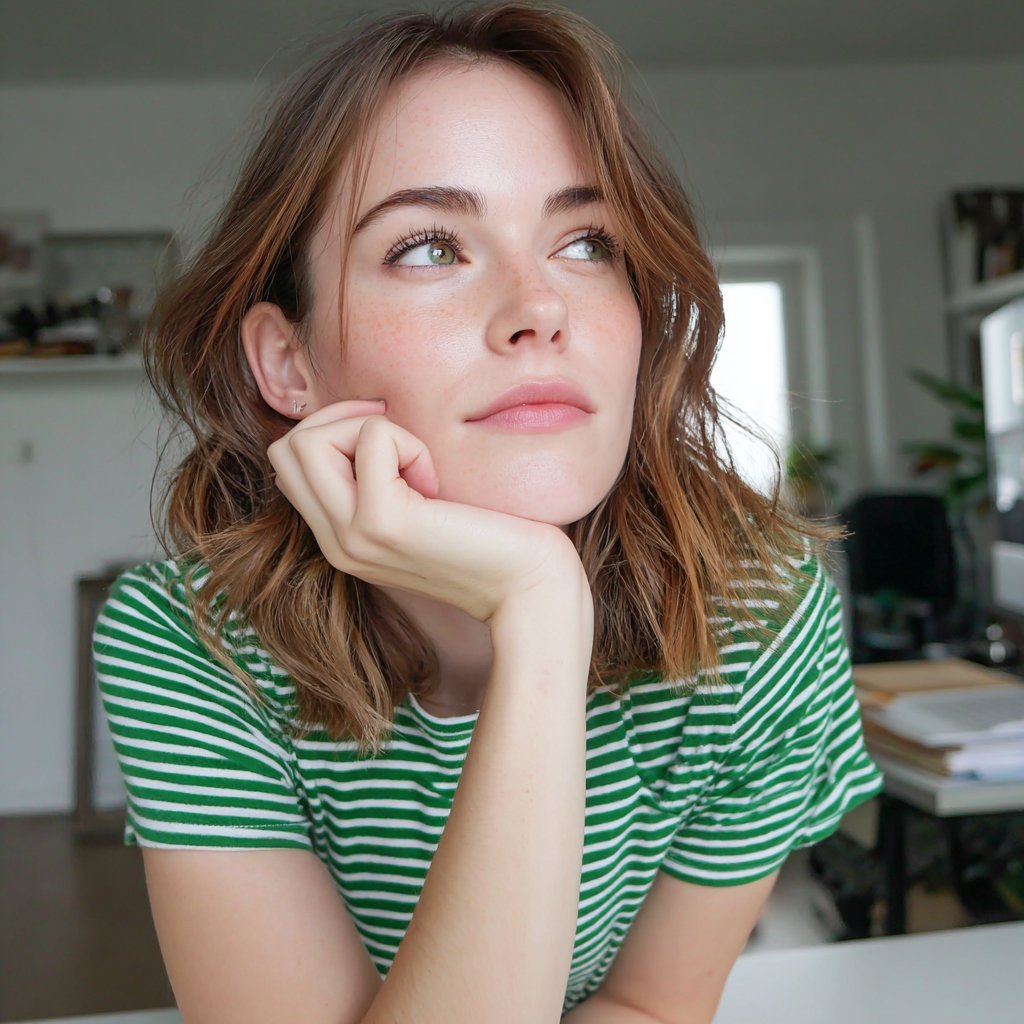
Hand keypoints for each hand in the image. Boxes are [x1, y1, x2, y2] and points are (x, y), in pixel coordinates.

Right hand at [268, 400, 586, 622]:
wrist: (531, 588)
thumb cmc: (492, 538)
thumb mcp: (422, 506)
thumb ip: (382, 479)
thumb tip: (369, 417)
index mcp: (340, 538)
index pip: (288, 462)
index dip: (334, 432)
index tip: (393, 443)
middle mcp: (335, 542)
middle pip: (286, 448)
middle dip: (341, 421)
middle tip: (401, 442)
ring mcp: (352, 537)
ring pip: (307, 440)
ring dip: (368, 428)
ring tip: (416, 464)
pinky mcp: (382, 523)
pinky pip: (373, 439)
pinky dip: (407, 441)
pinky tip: (437, 482)